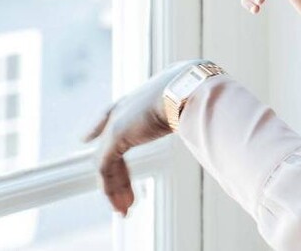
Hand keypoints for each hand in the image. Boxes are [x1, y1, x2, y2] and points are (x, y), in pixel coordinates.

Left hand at [83, 60, 197, 215]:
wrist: (190, 88)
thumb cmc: (195, 93)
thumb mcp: (186, 105)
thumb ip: (187, 113)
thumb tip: (214, 115)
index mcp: (138, 99)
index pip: (110, 114)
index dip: (98, 127)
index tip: (86, 137)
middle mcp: (123, 109)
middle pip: (110, 150)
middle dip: (116, 178)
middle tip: (124, 200)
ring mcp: (117, 123)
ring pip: (107, 164)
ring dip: (117, 189)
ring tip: (126, 211)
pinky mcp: (115, 136)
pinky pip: (107, 168)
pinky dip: (113, 188)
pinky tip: (123, 204)